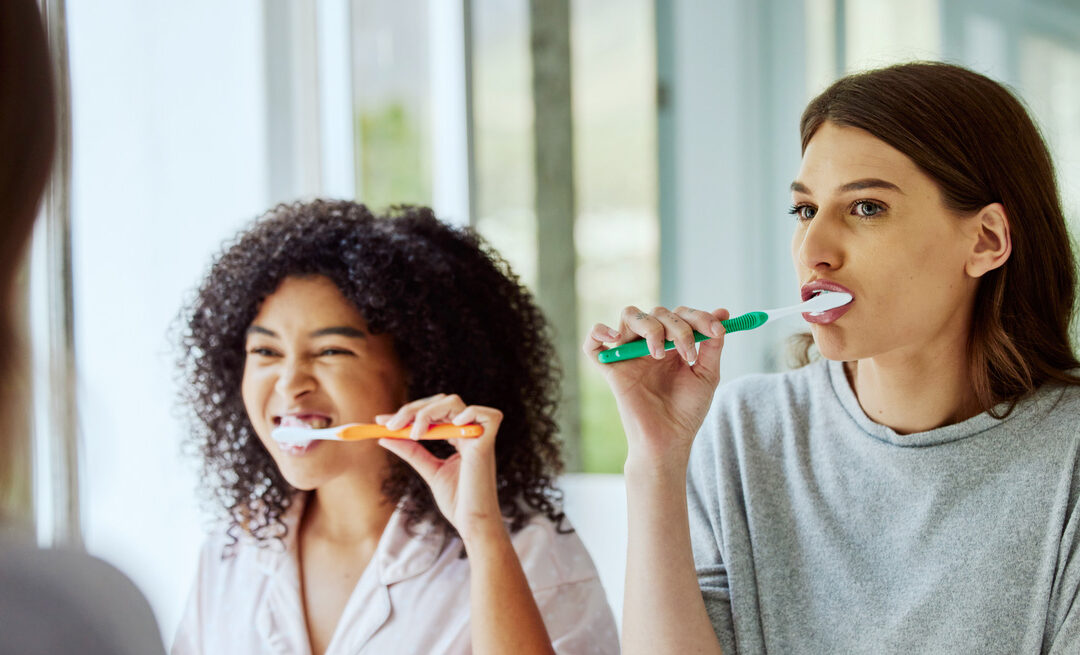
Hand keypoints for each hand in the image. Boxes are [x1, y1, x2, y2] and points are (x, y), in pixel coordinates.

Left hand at [375, 394, 504, 545]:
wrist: (472, 524)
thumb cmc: (456, 501)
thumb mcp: (429, 470)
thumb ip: (411, 452)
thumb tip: (384, 437)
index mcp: (459, 437)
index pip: (433, 411)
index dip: (408, 412)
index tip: (381, 420)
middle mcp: (469, 432)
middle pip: (441, 402)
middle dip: (412, 409)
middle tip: (391, 425)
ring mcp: (479, 436)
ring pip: (454, 402)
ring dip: (427, 412)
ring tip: (414, 432)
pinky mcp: (488, 444)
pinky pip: (487, 415)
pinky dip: (469, 413)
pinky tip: (452, 424)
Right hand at [583, 305, 728, 464]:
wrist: (671, 439)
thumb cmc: (687, 411)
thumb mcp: (707, 374)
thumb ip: (712, 345)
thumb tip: (722, 314)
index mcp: (671, 344)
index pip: (680, 314)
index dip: (699, 316)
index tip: (718, 328)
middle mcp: (648, 345)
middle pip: (657, 312)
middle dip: (678, 327)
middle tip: (688, 353)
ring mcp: (629, 355)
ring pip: (630, 316)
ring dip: (650, 327)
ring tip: (660, 354)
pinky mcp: (611, 370)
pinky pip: (592, 345)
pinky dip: (598, 332)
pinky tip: (615, 337)